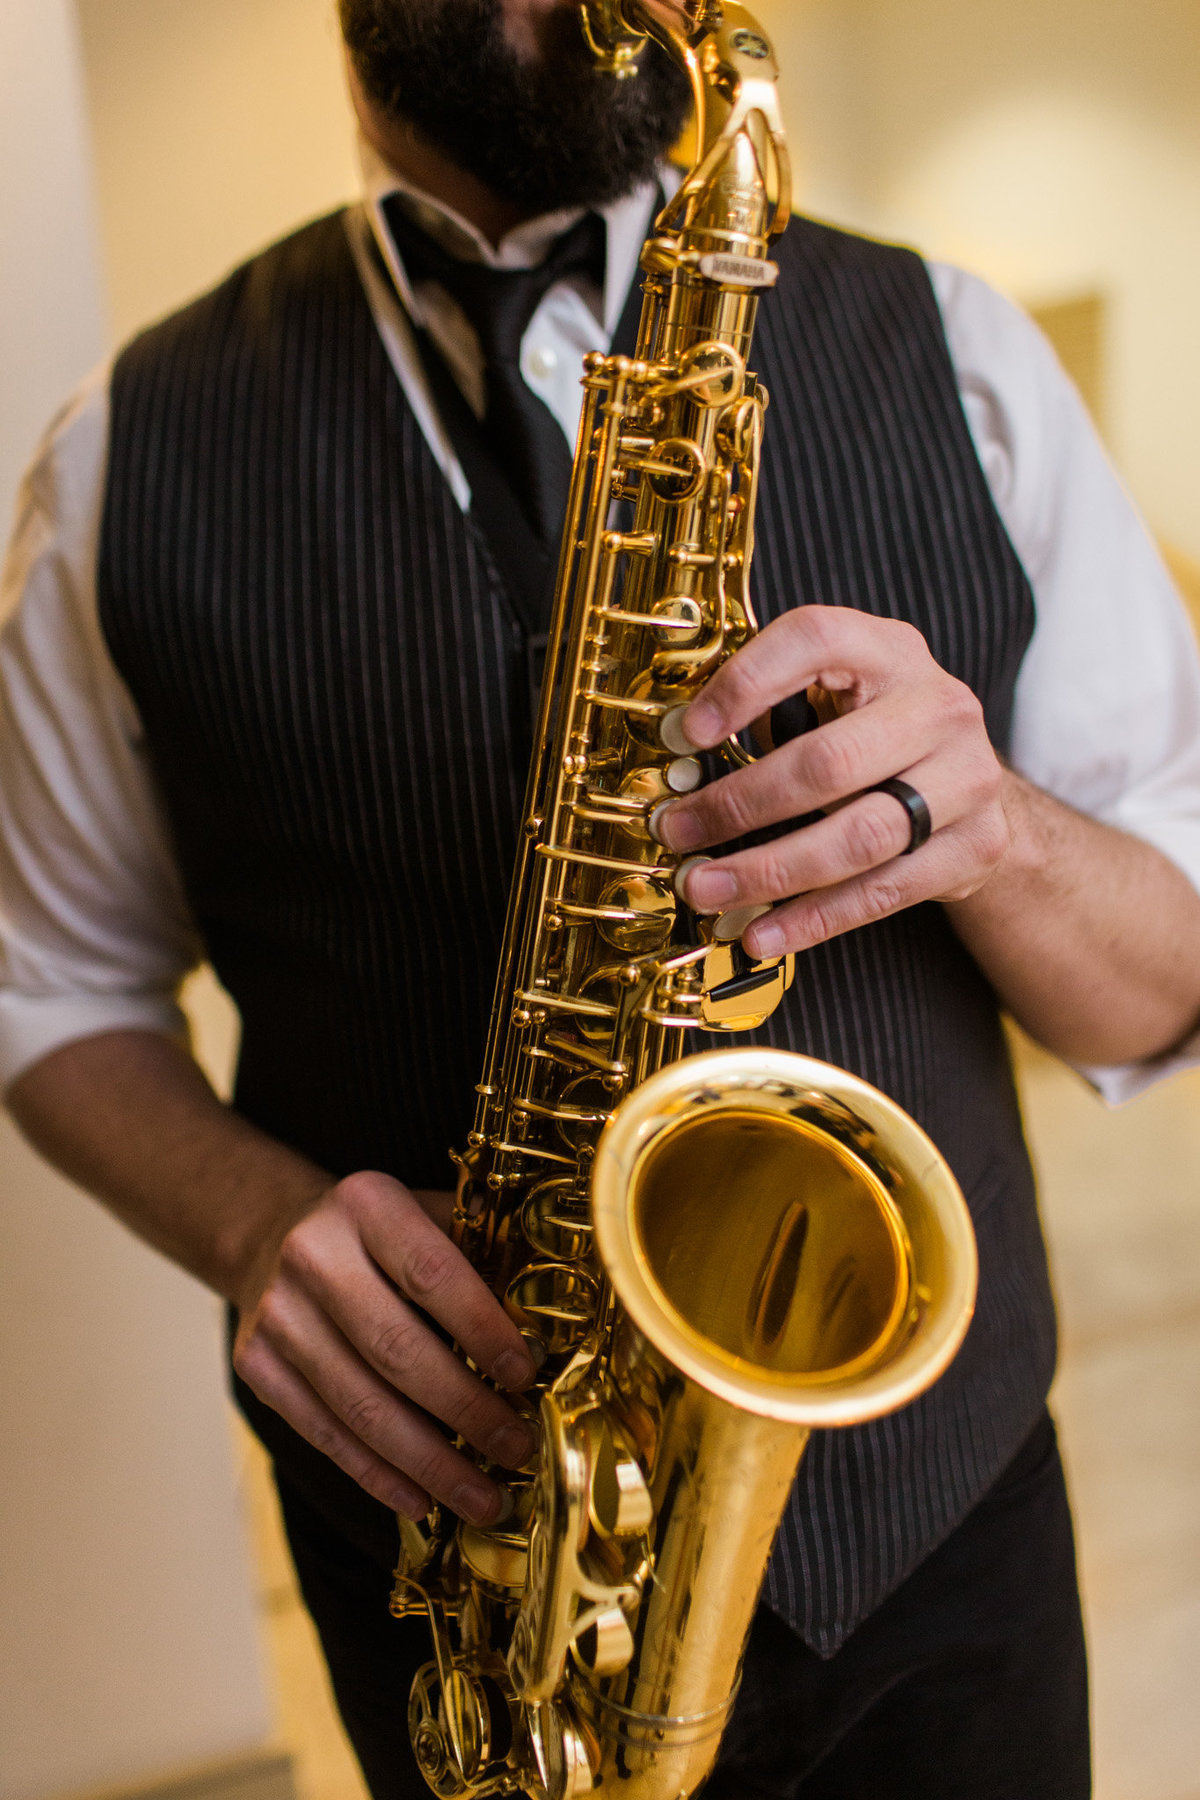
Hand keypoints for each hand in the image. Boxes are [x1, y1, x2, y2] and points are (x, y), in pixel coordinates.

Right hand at [232, 1174, 537, 1524]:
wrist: (270, 1234)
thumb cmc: (378, 1235)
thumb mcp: (424, 1214)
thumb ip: (479, 1253)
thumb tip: (549, 1325)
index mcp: (367, 1205)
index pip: (432, 1272)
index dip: (482, 1328)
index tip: (525, 1376)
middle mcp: (313, 1255)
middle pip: (396, 1349)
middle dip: (466, 1409)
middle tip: (518, 1448)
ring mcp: (278, 1315)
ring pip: (360, 1406)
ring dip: (429, 1463)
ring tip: (483, 1498)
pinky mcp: (256, 1365)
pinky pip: (325, 1433)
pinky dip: (378, 1474)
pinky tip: (422, 1499)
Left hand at [655, 606, 1009, 955]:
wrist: (970, 780)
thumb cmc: (873, 730)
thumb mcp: (832, 695)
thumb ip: (768, 710)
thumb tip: (678, 754)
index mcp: (887, 650)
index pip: (815, 641)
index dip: (747, 683)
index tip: (689, 733)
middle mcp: (938, 706)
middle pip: (831, 761)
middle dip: (741, 804)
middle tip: (678, 831)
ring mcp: (968, 777)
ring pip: (860, 836)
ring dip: (771, 871)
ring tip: (707, 889)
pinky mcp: (977, 845)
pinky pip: (884, 891)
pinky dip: (816, 919)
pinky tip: (763, 932)